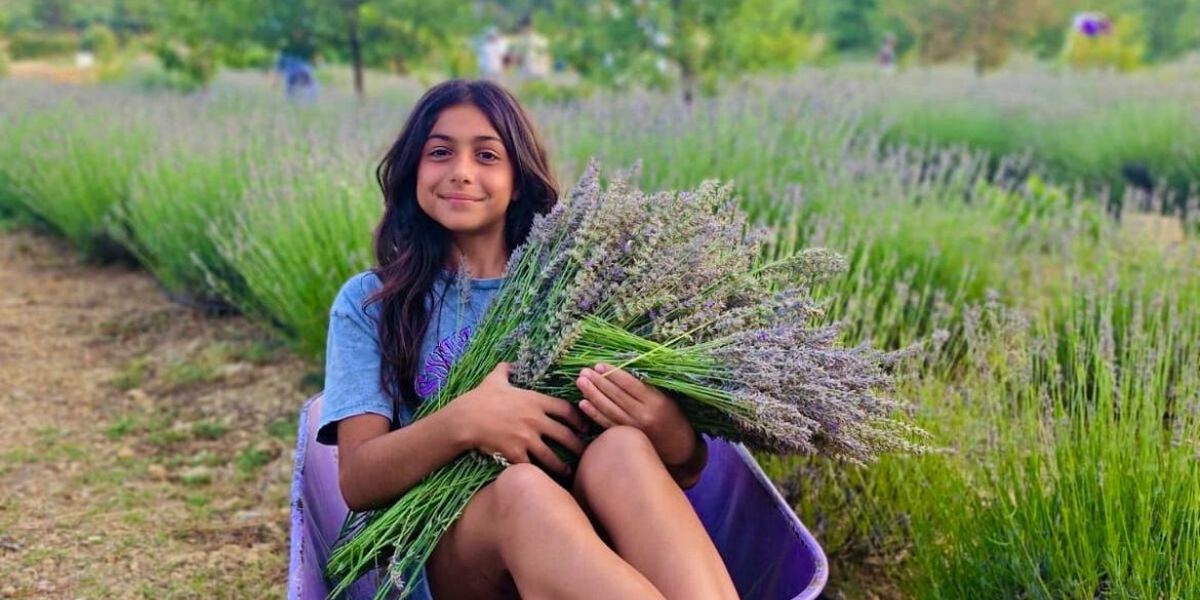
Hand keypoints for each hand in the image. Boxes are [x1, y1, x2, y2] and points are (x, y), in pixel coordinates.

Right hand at [449, 363, 588, 477]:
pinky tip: (545, 480)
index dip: (579, 419)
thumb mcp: (494, 379)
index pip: (566, 409)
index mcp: (535, 400)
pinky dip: (539, 474)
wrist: (465, 418)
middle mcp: (535, 419)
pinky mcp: (515, 452)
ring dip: (562, 465)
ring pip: (552, 455)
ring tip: (569, 472)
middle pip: (565, 434)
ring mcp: (526, 437)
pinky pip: (532, 466)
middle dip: (578, 445)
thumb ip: (505, 370)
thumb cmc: (480, 398)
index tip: (584, 426)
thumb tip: (508, 363)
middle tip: (584, 452)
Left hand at [574, 363, 698, 470]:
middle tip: (583, 371)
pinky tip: (583, 403)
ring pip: (609, 409)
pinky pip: (607, 424)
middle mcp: (643, 415)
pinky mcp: (627, 438)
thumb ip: (647, 388)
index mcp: (655, 401)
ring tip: (580, 382)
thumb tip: (621, 372)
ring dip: (592, 395)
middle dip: (597, 382)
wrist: (681, 450)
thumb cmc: (674, 418)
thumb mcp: (667, 399)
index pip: (629, 384)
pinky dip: (594, 413)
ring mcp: (633, 428)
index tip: (598, 365)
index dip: (612, 373)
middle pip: (616, 395)